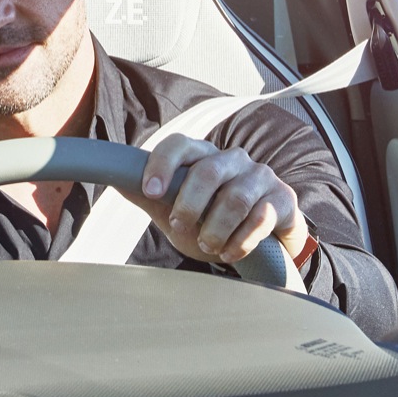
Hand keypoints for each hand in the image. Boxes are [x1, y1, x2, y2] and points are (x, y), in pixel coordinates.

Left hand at [120, 133, 310, 264]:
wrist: (257, 240)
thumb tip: (113, 176)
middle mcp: (232, 159)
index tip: (149, 190)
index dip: (162, 164)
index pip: (179, 144)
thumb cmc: (209, 218)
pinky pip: (262, 218)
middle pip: (207, 170)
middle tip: (179, 226)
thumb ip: (147, 195)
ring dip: (216, 228)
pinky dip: (241, 240)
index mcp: (201, 156)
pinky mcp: (283, 199)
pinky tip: (229, 252)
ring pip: (235, 197)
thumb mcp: (173, 209)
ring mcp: (260, 176)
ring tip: (208, 245)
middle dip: (189, 204)